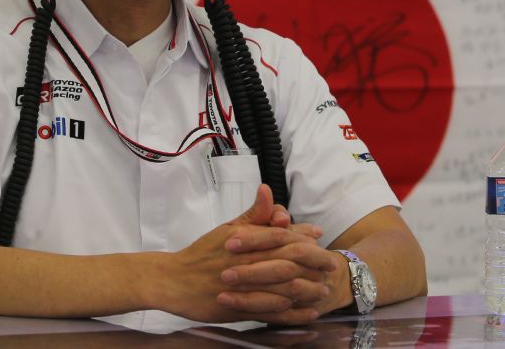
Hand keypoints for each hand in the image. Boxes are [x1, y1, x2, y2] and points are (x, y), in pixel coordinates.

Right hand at [160, 185, 332, 324]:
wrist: (173, 280)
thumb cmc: (202, 253)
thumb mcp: (226, 229)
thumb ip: (252, 215)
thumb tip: (268, 190)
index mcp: (243, 240)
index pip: (279, 234)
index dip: (302, 234)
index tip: (318, 236)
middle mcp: (245, 262)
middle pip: (286, 260)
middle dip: (312, 262)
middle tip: (330, 264)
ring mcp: (243, 287)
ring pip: (281, 288)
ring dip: (306, 289)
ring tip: (322, 290)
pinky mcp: (239, 309)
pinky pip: (270, 313)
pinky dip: (291, 314)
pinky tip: (306, 314)